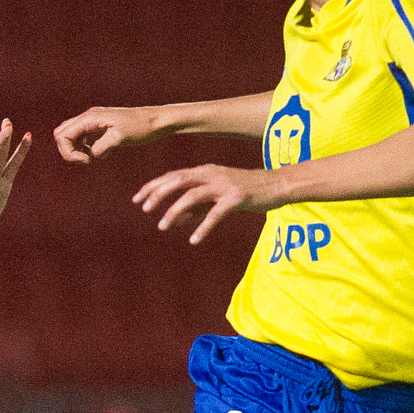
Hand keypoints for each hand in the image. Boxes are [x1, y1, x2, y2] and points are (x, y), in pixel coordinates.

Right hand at [53, 106, 162, 162]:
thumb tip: (90, 155)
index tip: (86, 161)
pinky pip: (82, 138)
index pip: (63, 135)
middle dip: (67, 150)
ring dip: (75, 150)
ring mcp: (94, 122)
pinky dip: (84, 148)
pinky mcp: (100, 127)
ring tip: (90, 158)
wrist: (158, 121)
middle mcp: (89, 117)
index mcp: (90, 118)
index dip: (68, 152)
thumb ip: (100, 146)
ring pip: (71, 135)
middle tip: (85, 160)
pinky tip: (98, 154)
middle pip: (61, 133)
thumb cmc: (140, 128)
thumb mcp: (119, 138)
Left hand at [134, 163, 281, 244]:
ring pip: (192, 196)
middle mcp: (211, 175)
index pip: (173, 176)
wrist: (277, 186)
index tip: (136, 199)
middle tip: (144, 209)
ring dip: (174, 211)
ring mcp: (224, 185)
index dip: (153, 186)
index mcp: (204, 171)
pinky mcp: (237, 198)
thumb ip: (197, 207)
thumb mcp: (216, 197)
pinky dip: (203, 226)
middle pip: (178, 181)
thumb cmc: (245, 191)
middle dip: (158, 194)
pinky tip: (194, 240)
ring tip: (162, 226)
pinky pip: (216, 214)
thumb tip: (176, 220)